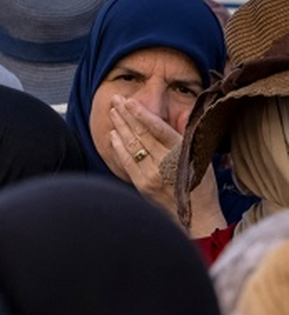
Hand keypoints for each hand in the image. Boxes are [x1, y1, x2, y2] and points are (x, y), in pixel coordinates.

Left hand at [107, 96, 224, 235]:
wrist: (196, 216)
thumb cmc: (201, 185)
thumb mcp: (200, 157)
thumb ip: (187, 137)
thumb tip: (180, 116)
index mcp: (181, 153)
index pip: (158, 129)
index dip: (142, 114)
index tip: (130, 102)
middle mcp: (164, 163)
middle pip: (141, 134)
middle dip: (126, 115)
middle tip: (116, 99)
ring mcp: (151, 174)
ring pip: (132, 145)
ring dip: (120, 126)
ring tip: (113, 111)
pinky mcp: (141, 184)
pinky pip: (126, 162)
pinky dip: (119, 147)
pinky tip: (113, 135)